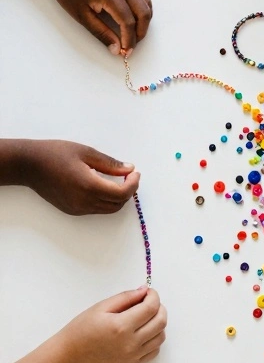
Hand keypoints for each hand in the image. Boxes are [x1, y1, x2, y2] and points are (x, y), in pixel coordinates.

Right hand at [15, 139, 138, 214]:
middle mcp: (84, 201)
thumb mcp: (86, 152)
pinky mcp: (72, 210)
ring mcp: (78, 208)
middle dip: (129, 191)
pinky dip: (106, 201)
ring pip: (108, 209)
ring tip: (119, 181)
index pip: (122, 193)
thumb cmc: (55, 154)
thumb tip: (129, 168)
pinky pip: (96, 209)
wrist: (29, 165)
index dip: (133, 185)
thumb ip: (110, 163)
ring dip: (118, 198)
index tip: (135, 173)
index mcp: (89, 186)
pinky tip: (104, 186)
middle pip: (117, 204)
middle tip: (130, 176)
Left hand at [43, 0, 151, 54]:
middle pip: (143, 13)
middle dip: (140, 33)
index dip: (129, 41)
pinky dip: (142, 10)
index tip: (125, 52)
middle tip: (131, 45)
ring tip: (133, 34)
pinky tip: (133, 19)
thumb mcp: (81, 15)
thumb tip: (117, 49)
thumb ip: (102, 33)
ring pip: (146, 4)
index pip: (128, 22)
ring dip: (144, 22)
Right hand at [58, 287, 166, 362]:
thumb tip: (145, 290)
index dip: (154, 296)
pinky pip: (155, 350)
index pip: (151, 307)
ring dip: (158, 323)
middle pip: (161, 321)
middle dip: (159, 308)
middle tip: (150, 302)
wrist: (71, 355)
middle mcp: (130, 343)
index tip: (150, 292)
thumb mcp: (101, 307)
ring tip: (146, 317)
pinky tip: (143, 332)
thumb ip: (126, 297)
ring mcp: (133, 356)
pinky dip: (154, 338)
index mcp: (121, 326)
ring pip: (161, 336)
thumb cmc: (82, 329)